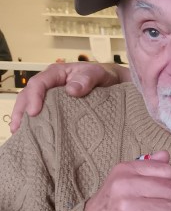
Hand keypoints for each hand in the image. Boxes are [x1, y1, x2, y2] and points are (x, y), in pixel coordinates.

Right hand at [10, 62, 127, 132]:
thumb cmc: (103, 77)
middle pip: (28, 96)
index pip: (39, 83)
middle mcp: (50, 86)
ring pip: (30, 106)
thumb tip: (71, 90)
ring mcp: (51, 98)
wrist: (113, 83)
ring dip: (23, 120)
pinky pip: (43, 116)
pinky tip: (32, 137)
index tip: (34, 113)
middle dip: (20, 111)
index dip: (34, 97)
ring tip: (19, 135)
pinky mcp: (56, 110)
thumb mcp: (97, 73)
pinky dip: (35, 126)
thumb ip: (87, 79)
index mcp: (56, 74)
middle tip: (17, 128)